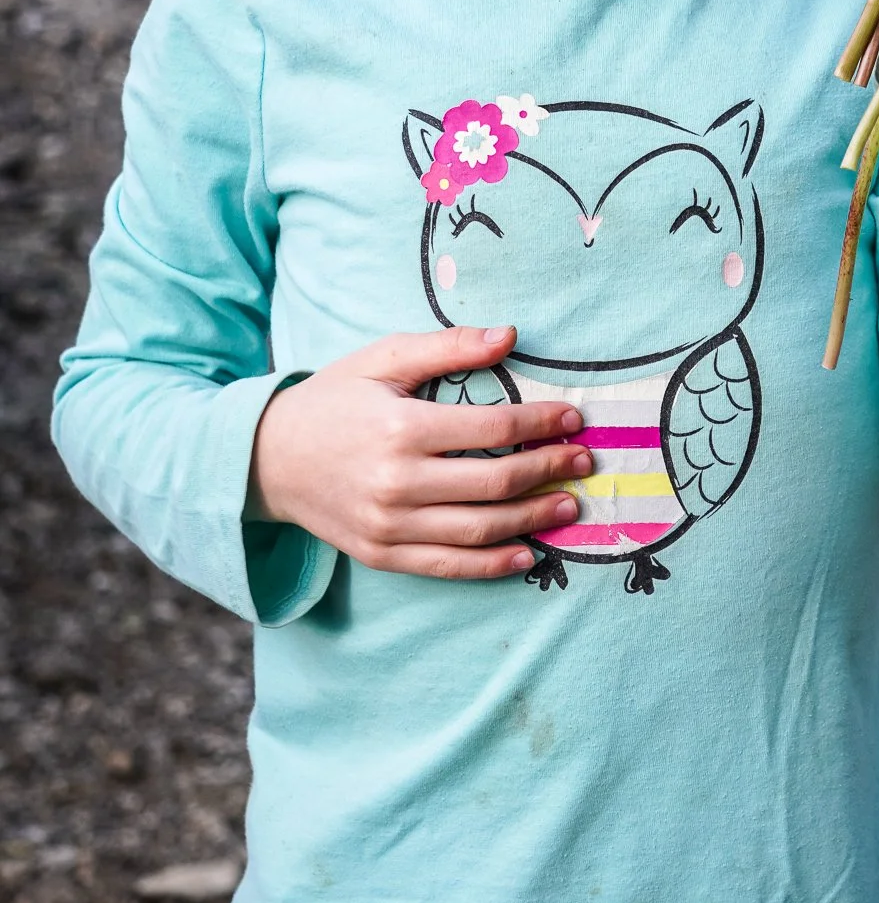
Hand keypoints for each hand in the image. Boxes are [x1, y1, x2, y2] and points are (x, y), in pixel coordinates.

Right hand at [249, 325, 590, 580]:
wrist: (269, 458)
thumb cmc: (334, 399)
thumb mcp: (384, 359)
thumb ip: (449, 347)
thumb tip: (510, 336)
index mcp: (402, 428)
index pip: (493, 430)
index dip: (542, 424)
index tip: (573, 418)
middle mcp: (397, 483)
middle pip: (495, 483)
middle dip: (549, 471)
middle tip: (585, 462)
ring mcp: (389, 525)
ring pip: (479, 529)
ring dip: (533, 519)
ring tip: (569, 506)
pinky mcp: (382, 555)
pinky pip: (448, 566)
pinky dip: (492, 564)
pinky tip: (528, 554)